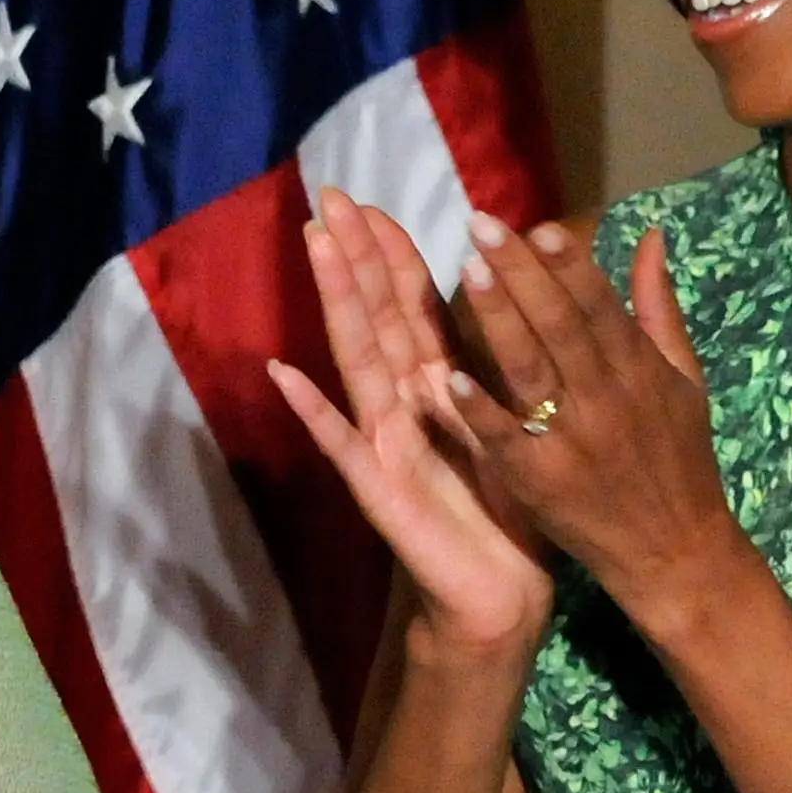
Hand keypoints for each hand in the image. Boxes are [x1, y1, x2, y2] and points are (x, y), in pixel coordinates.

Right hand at [269, 188, 557, 654]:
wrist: (498, 593)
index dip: (391, 255)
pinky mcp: (377, 489)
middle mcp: (401, 405)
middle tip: (329, 199)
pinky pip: (342, 444)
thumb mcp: (507, 424)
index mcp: (436, 388)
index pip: (409, 307)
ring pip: (357, 360)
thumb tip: (505, 300)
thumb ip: (493, 367)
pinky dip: (312, 411)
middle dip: (354, 257)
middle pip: (375, 318)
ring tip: (316, 249)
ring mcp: (381, 443)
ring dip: (337, 303)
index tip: (372, 203)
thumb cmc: (506, 510)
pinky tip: (283, 375)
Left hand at [441, 218, 747, 626]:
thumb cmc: (678, 459)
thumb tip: (651, 236)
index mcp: (641, 371)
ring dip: (498, 321)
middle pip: (561, 327)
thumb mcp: (686, 381)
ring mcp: (573, 442)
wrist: (675, 552)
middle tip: (482, 226)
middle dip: (523, 274)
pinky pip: (505, 439)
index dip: (571, 265)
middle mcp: (608, 399)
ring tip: (467, 272)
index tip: (540, 225)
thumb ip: (659, 308)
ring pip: (532, 372)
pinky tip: (447, 376)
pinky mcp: (540, 482)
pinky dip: (479, 409)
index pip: (601, 306)